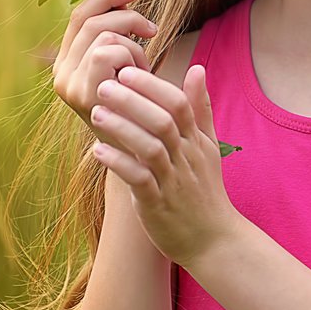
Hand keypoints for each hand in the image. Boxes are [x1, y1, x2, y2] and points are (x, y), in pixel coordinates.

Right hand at [50, 0, 158, 129]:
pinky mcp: (82, 95)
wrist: (142, 152)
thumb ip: (119, 32)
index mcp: (67, 61)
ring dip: (133, 47)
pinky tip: (140, 79)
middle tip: (151, 30)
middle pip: (90, 19)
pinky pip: (108, 52)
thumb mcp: (127, 65)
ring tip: (142, 70)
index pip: (79, 14)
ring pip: (103, 35)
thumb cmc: (140, 105)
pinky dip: (131, 59)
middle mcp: (61, 72)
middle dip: (126, 17)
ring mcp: (68, 84)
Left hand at [89, 63, 241, 267]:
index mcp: (195, 141)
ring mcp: (173, 181)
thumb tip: (197, 69)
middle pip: (163, 121)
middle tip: (104, 84)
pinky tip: (98, 151)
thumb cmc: (205, 191)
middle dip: (133, 100)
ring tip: (96, 112)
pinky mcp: (158, 204)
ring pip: (150, 148)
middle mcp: (186, 157)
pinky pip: (139, 180)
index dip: (152, 85)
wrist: (214, 241)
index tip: (127, 69)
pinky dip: (119, 164)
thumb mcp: (208, 146)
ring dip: (122, 128)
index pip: (178, 104)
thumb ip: (201, 108)